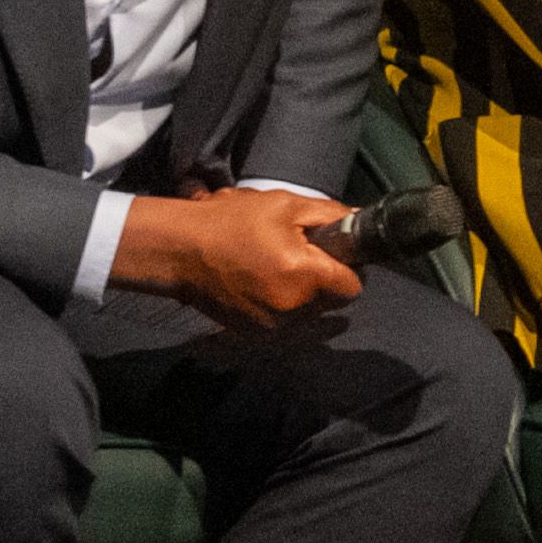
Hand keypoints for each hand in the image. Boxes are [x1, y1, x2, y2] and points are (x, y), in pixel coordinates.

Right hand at [117, 186, 362, 329]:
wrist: (181, 251)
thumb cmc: (230, 223)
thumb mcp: (285, 205)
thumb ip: (330, 216)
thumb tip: (360, 222)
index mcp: (304, 276)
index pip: (353, 285)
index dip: (347, 265)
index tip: (330, 252)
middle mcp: (294, 310)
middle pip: (334, 302)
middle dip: (324, 281)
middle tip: (299, 256)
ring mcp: (275, 329)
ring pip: (313, 316)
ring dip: (305, 296)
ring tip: (278, 269)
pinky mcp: (258, 337)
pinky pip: (289, 325)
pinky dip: (285, 308)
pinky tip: (264, 285)